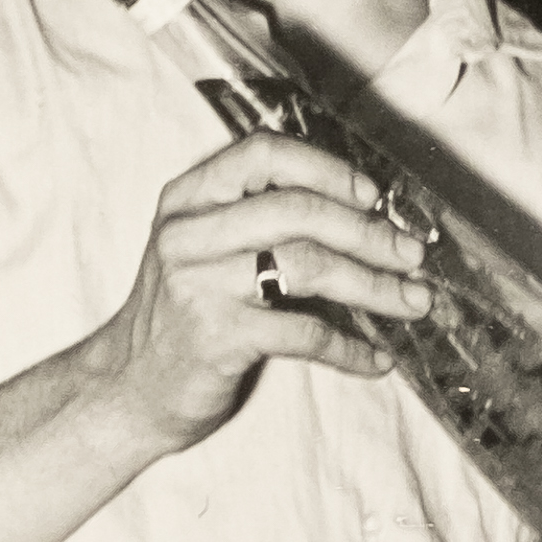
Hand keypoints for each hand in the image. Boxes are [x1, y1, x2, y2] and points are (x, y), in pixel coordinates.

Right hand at [90, 134, 435, 457]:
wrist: (128, 389)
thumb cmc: (182, 315)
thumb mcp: (203, 249)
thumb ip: (257, 219)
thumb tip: (363, 213)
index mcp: (188, 198)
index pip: (262, 153)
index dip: (326, 168)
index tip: (372, 195)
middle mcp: (188, 232)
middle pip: (298, 209)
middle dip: (369, 232)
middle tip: (412, 255)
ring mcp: (199, 283)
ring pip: (309, 265)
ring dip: (374, 286)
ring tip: (412, 301)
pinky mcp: (216, 337)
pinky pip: (304, 333)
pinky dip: (350, 348)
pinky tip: (375, 358)